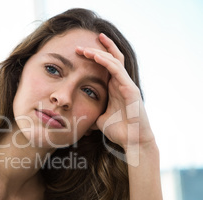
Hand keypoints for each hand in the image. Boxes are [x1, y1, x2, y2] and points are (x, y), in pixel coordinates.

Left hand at [75, 33, 154, 151]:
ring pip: (113, 61)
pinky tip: (96, 56)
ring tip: (84, 49)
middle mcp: (121, 83)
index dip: (94, 55)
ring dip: (98, 53)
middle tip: (78, 46)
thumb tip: (78, 115)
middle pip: (110, 58)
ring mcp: (127, 85)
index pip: (106, 65)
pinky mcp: (131, 89)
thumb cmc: (119, 131)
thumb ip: (92, 112)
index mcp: (114, 87)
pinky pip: (117, 71)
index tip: (79, 50)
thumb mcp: (99, 119)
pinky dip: (106, 62)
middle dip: (95, 49)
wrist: (132, 141)